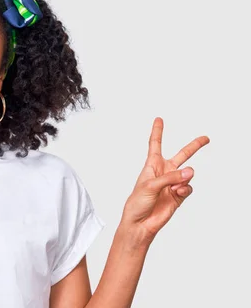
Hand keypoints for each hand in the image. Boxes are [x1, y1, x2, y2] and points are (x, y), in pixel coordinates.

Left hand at [121, 117, 209, 243]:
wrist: (141, 223)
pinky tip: (178, 192)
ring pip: (188, 173)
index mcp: (152, 165)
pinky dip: (185, 189)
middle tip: (206, 138)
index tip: (159, 119)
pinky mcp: (179, 195)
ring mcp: (173, 183)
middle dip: (194, 146)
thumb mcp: (149, 185)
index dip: (157, 131)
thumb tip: (190, 172)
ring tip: (175, 186)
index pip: (155, 144)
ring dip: (183, 178)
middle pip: (181, 155)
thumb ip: (170, 177)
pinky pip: (189, 187)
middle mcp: (164, 172)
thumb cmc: (137, 203)